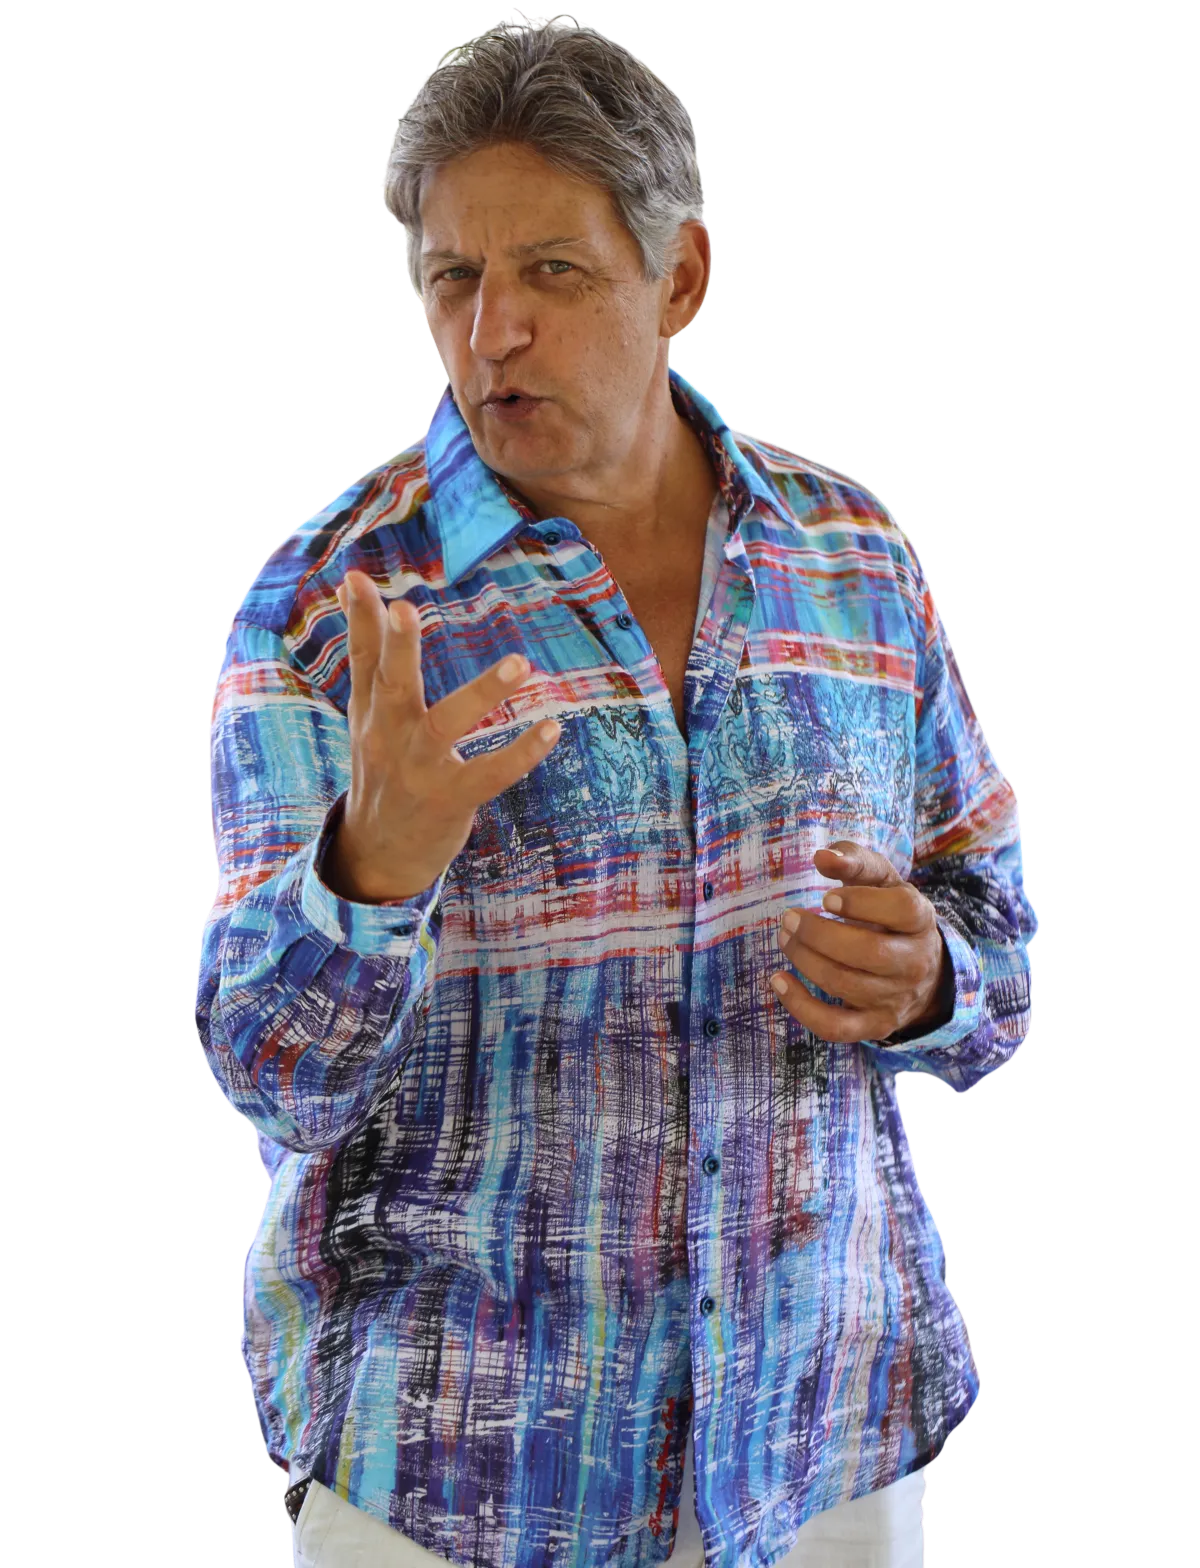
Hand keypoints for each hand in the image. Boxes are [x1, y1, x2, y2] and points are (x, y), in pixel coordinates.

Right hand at [327, 569, 560, 901]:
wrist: (379, 854)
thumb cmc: (383, 770)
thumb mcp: (367, 716)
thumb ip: (367, 658)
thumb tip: (351, 589)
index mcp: (370, 714)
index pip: (362, 660)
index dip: (359, 620)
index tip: (356, 578)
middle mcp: (389, 738)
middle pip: (392, 686)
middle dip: (398, 648)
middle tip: (406, 608)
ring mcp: (419, 770)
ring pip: (446, 726)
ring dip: (483, 693)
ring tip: (520, 662)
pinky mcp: (450, 800)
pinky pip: (490, 774)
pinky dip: (521, 753)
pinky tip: (551, 729)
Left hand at [768, 841, 950, 1043]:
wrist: (920, 971)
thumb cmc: (890, 916)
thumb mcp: (882, 882)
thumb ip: (855, 862)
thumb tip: (822, 857)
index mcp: (920, 920)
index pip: (901, 909)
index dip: (862, 903)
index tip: (825, 898)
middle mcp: (913, 962)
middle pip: (868, 952)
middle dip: (819, 934)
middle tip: (789, 918)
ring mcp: (895, 998)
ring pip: (845, 984)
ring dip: (804, 959)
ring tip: (784, 938)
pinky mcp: (874, 1025)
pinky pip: (835, 1026)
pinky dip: (801, 1007)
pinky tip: (779, 980)